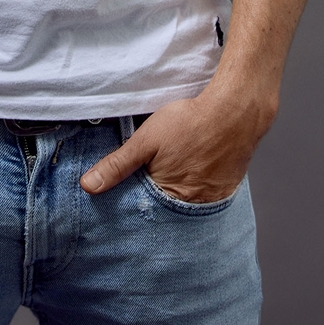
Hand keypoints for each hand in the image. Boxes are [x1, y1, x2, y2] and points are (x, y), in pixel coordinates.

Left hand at [80, 86, 273, 203]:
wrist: (235, 112)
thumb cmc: (189, 123)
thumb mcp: (146, 140)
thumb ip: (117, 164)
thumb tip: (88, 186)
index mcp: (168, 199)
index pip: (143, 212)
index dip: (133, 202)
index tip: (128, 193)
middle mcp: (191, 208)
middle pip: (165, 212)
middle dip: (154, 201)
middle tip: (153, 177)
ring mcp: (211, 201)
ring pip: (185, 206)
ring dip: (176, 197)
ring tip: (173, 173)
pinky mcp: (226, 191)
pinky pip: (205, 199)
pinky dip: (196, 190)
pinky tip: (192, 171)